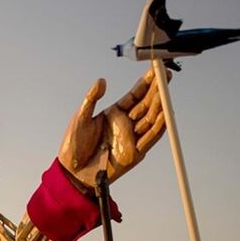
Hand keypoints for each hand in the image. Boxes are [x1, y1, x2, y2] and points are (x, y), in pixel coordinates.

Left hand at [58, 68, 169, 187]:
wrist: (72, 171)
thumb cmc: (74, 145)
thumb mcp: (81, 117)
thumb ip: (92, 99)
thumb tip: (101, 80)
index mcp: (114, 113)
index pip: (135, 94)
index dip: (146, 82)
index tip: (155, 69)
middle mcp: (126, 124)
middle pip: (147, 104)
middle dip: (158, 90)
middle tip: (166, 74)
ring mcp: (131, 138)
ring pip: (151, 119)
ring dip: (160, 105)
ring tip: (167, 90)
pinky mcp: (134, 153)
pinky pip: (151, 138)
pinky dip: (160, 126)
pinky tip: (166, 113)